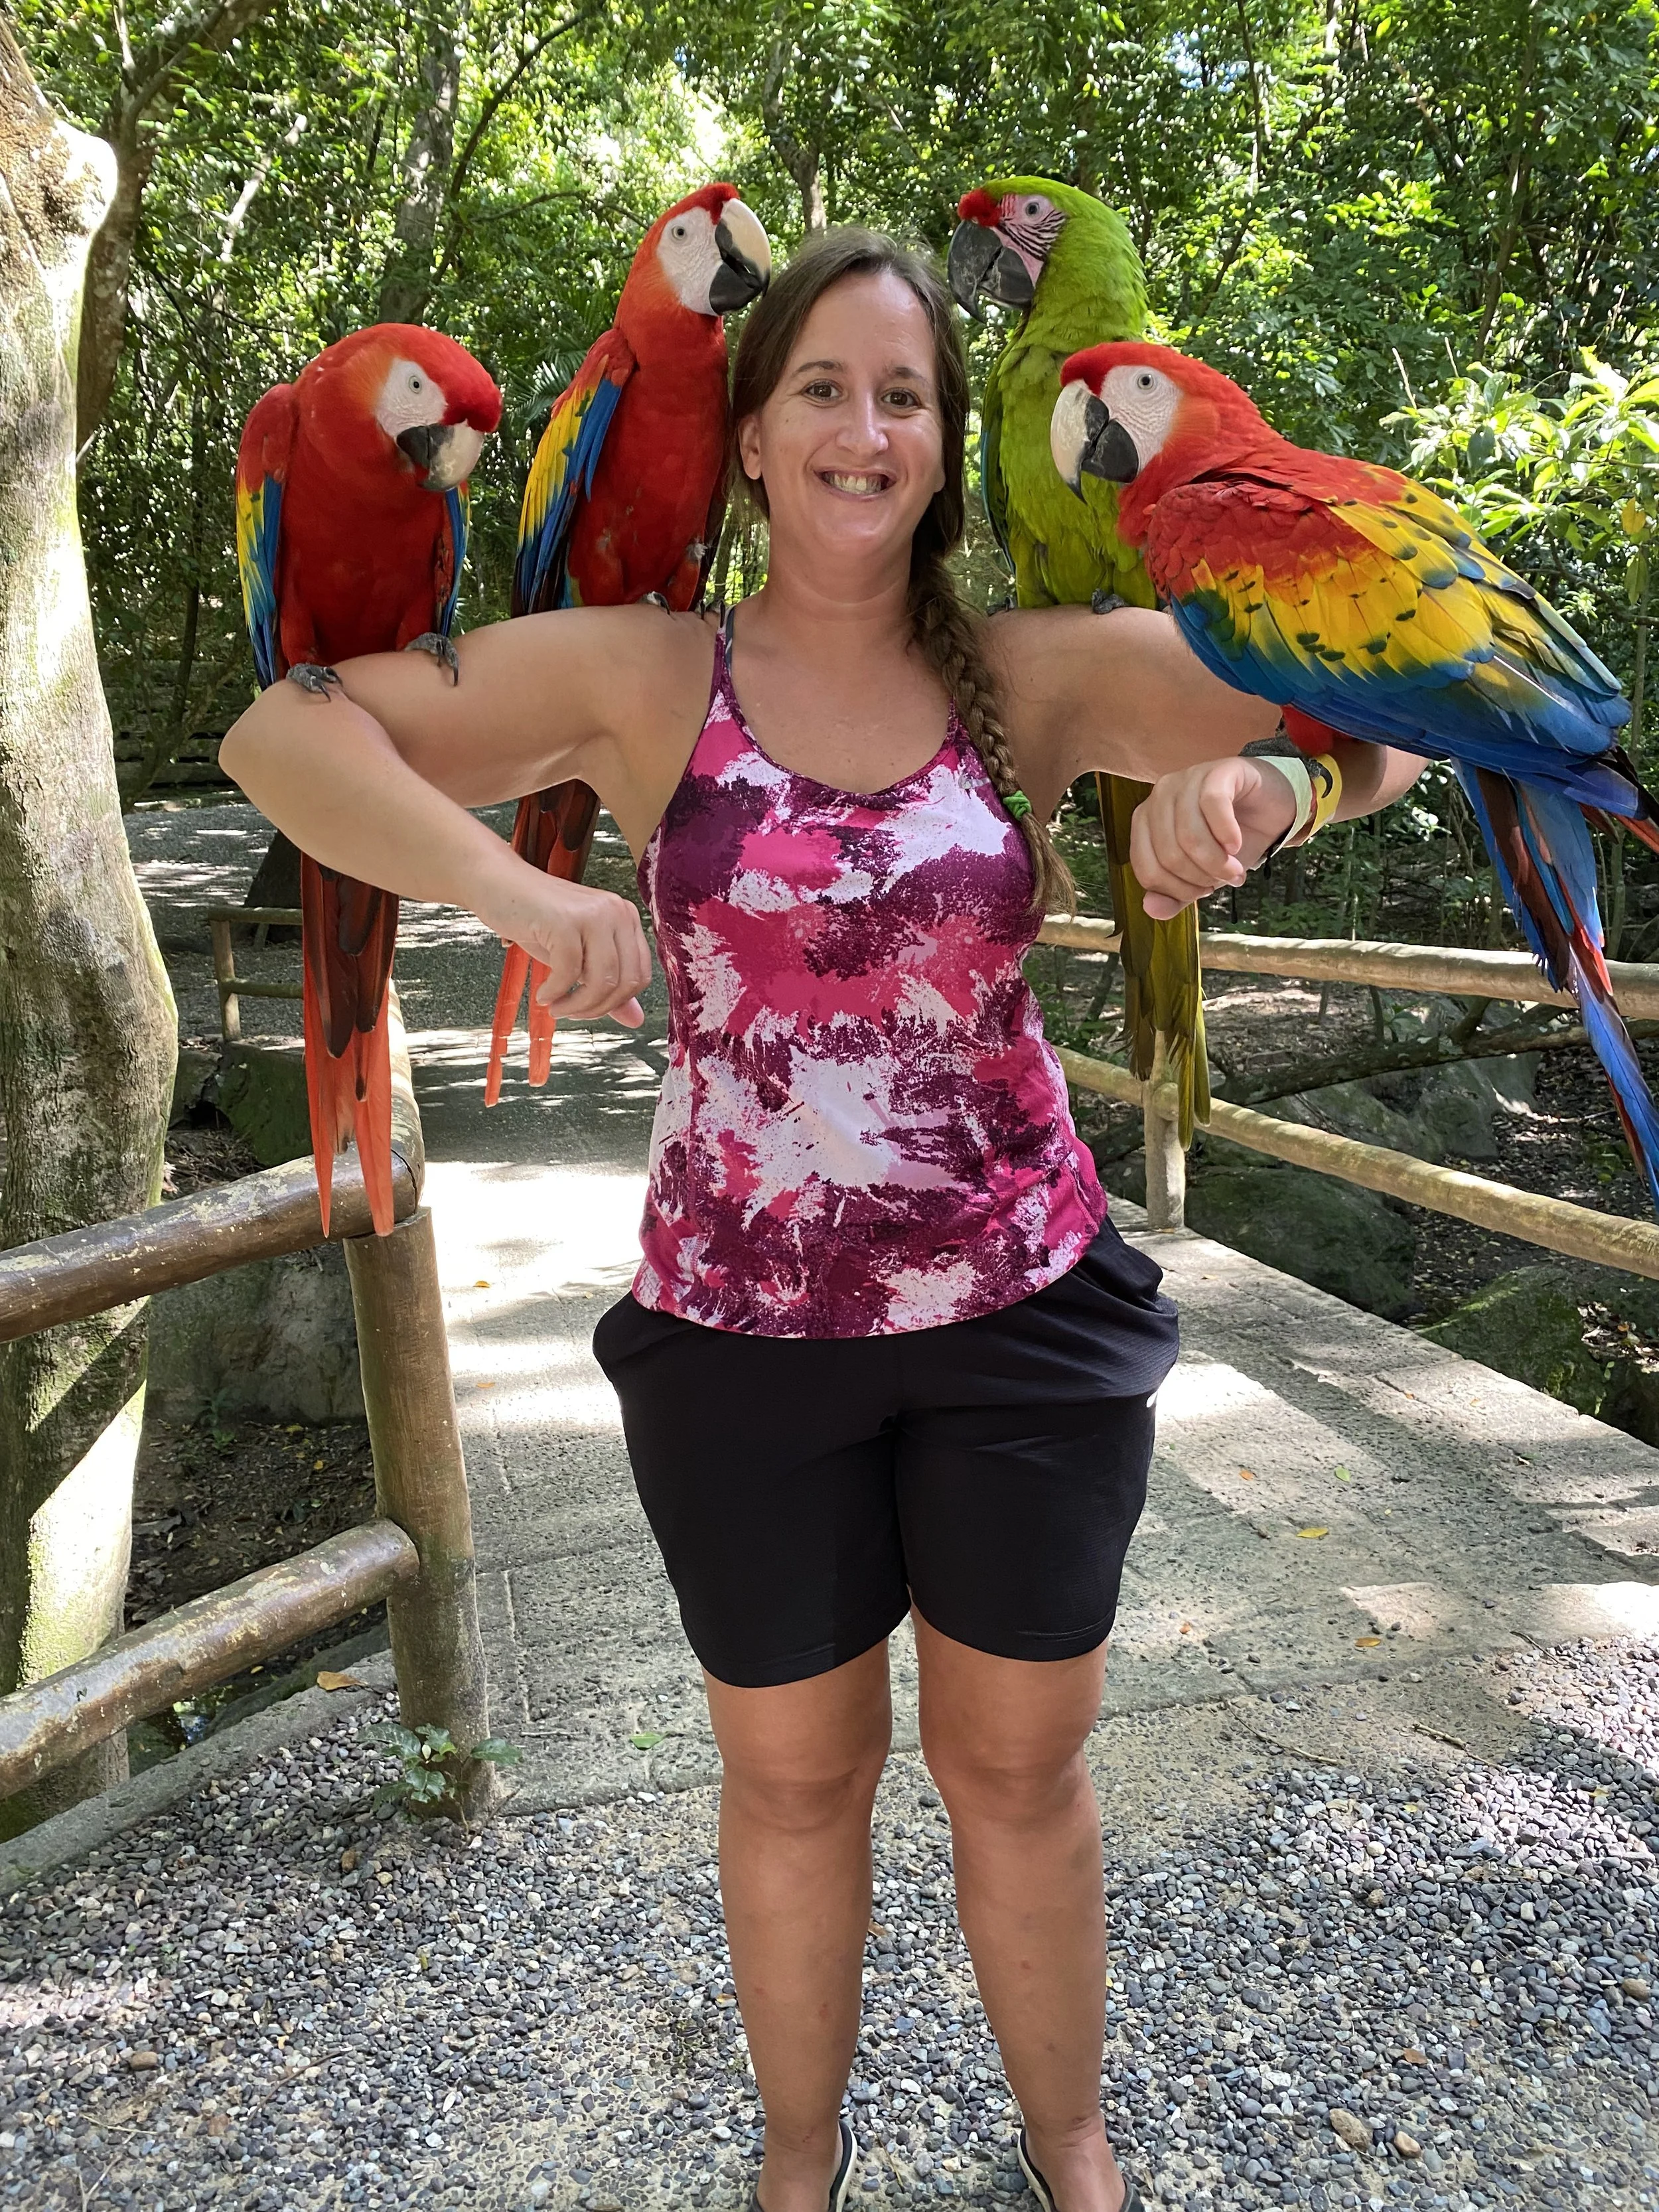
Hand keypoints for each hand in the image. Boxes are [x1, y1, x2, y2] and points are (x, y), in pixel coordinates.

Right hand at [471, 852, 651, 1026]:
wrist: (496, 883)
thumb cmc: (535, 918)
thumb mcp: (577, 956)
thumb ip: (607, 985)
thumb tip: (636, 1021)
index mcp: (626, 917)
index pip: (640, 975)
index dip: (616, 1002)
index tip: (587, 1009)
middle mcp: (616, 911)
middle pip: (625, 982)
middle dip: (596, 1008)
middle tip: (568, 1012)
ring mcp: (593, 914)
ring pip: (601, 981)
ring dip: (576, 1005)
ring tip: (555, 1006)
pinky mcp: (565, 920)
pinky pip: (569, 972)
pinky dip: (555, 991)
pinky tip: (542, 994)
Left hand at [1129, 755, 1300, 920]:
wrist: (1270, 808)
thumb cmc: (1229, 841)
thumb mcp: (1202, 875)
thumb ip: (1175, 895)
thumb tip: (1151, 909)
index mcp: (1146, 822)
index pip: (1148, 870)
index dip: (1178, 890)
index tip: (1204, 891)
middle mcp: (1159, 796)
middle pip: (1169, 854)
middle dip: (1201, 877)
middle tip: (1226, 879)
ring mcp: (1187, 779)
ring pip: (1189, 834)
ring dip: (1217, 862)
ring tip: (1236, 869)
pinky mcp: (1218, 771)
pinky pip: (1212, 805)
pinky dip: (1227, 834)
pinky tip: (1237, 844)